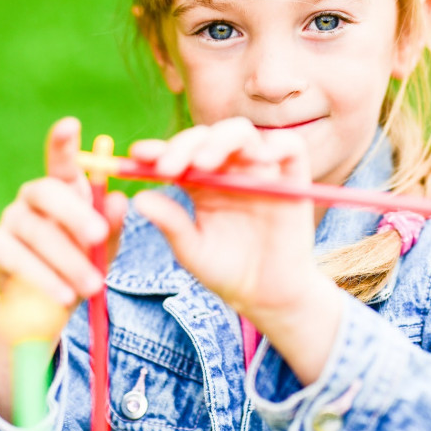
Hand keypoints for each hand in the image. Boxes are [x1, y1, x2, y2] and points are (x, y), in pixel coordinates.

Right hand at [0, 117, 127, 308]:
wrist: (52, 302)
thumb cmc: (85, 260)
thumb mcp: (106, 245)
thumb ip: (112, 224)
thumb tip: (122, 200)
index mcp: (63, 187)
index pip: (61, 160)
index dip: (63, 143)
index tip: (71, 124)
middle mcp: (32, 196)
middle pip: (48, 193)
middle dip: (76, 214)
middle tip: (99, 236)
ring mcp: (10, 219)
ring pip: (37, 233)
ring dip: (68, 260)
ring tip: (94, 285)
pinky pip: (17, 259)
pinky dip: (45, 278)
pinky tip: (66, 296)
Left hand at [130, 117, 322, 316]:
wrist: (267, 296)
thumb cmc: (227, 273)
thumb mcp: (192, 250)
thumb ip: (171, 223)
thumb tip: (138, 199)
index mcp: (202, 183)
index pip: (179, 154)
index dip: (159, 149)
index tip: (138, 155)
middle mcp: (230, 171)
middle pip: (208, 137)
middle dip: (185, 145)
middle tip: (169, 167)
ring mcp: (260, 172)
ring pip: (243, 134)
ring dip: (221, 140)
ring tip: (204, 164)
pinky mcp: (293, 180)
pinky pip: (291, 148)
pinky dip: (277, 145)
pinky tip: (258, 158)